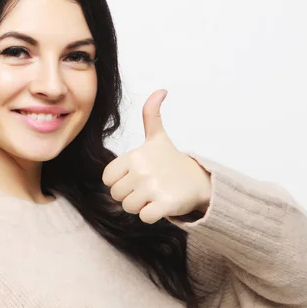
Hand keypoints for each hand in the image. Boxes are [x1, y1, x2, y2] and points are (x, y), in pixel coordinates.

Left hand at [101, 89, 211, 223]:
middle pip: (116, 195)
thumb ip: (151, 114)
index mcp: (134, 156)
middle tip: (145, 188)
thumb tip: (161, 90)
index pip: (108, 178)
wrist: (199, 180)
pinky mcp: (165, 204)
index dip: (118, 181)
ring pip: (128, 207)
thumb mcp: (158, 136)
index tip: (133, 177)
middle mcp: (142, 170)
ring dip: (139, 206)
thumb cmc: (171, 160)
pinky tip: (160, 205)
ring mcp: (153, 188)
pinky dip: (150, 215)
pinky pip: (144, 217)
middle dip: (129, 195)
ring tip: (153, 196)